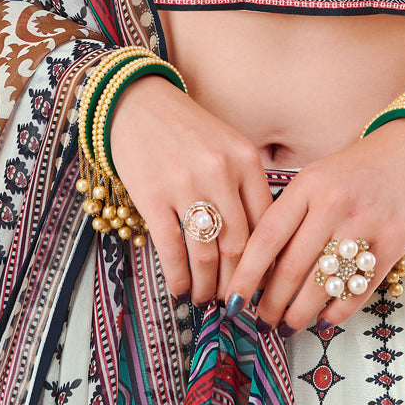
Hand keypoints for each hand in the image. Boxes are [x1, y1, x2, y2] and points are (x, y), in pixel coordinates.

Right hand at [107, 75, 273, 305]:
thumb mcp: (227, 147)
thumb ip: (244, 187)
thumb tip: (258, 246)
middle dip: (237, 282)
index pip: (267, 224)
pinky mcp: (153, 197)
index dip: (265, 262)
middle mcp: (221, 172)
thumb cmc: (187, 129)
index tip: (261, 282)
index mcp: (246, 159)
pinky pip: (172, 251)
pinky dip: (179, 278)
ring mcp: (186, 185)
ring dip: (207, 286)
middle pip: (239, 246)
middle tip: (233, 301)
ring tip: (205, 298)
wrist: (137, 103)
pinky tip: (180, 288)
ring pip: (207, 255)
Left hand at [227, 118, 404, 335]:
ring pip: (321, 287)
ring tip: (286, 326)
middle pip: (291, 268)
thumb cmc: (356, 170)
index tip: (230, 300)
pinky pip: (356, 292)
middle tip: (260, 321)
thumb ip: (290, 213)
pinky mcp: (391, 246)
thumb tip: (256, 265)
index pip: (267, 238)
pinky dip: (336, 314)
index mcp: (308, 184)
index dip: (245, 275)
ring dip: (298, 315)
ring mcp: (364, 226)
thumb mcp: (317, 176)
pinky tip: (323, 319)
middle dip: (270, 304)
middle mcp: (334, 204)